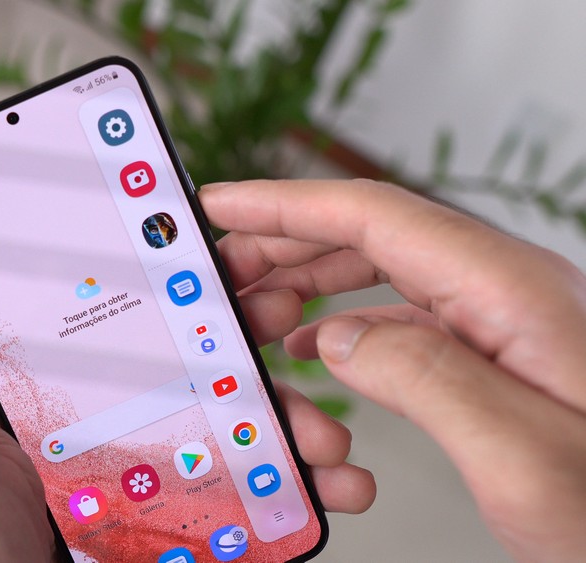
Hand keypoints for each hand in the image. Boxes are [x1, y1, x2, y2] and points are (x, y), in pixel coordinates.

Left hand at [0, 249, 375, 560]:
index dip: (169, 298)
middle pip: (189, 383)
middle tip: (284, 315)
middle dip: (248, 349)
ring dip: (289, 426)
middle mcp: (104, 450)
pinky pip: (247, 515)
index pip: (116, 338)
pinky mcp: (179, 544)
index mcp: (48, 415)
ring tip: (323, 432)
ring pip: (232, 445)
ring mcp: (147, 500)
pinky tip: (331, 487)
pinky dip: (297, 498)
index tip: (215, 265)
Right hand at [199, 179, 585, 561]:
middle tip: (221, 269)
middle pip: (373, 234)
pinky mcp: (496, 354)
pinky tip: (317, 346)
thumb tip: (337, 337)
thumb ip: (423, 379)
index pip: (377, 216)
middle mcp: (505, 292)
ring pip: (383, 273)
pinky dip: (342, 321)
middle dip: (285, 243)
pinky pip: (403, 317)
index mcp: (510, 293)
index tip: (223, 205)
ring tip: (254, 313)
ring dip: (309, 283)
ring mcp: (502, 321)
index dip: (287, 203)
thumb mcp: (522, 456)